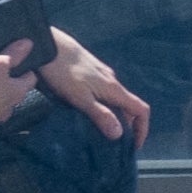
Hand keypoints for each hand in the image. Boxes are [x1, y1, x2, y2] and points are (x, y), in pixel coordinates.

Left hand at [32, 31, 150, 137]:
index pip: (141, 110)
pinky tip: (86, 112)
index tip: (133, 147)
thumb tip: (119, 134)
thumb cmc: (63, 72)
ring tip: (99, 132)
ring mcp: (101, 76)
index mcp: (114, 89)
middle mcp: (112, 81)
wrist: (49, 46)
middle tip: (113, 145)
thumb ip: (100, 114)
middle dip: (127, 127)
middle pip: (129, 107)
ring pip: (115, 100)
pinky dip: (104, 106)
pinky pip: (104, 94)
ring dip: (114, 117)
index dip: (142, 129)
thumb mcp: (80, 98)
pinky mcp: (90, 73)